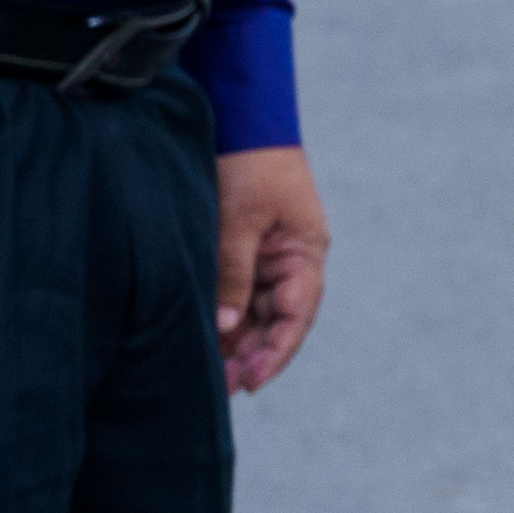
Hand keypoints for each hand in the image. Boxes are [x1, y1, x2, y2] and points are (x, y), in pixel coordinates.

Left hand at [211, 147, 329, 391]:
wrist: (243, 122)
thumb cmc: (249, 167)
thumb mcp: (239, 221)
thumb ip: (232, 275)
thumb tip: (225, 327)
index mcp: (305, 254)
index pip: (296, 316)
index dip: (276, 352)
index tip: (252, 382)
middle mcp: (292, 261)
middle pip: (278, 321)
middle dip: (254, 355)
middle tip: (223, 389)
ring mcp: (269, 257)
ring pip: (257, 312)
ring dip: (238, 342)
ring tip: (212, 374)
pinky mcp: (246, 251)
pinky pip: (240, 294)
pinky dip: (226, 318)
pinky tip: (208, 340)